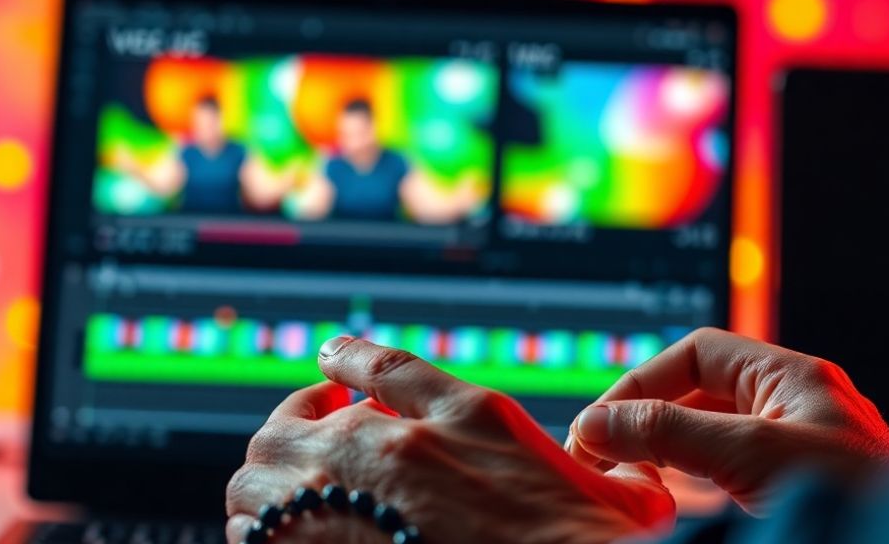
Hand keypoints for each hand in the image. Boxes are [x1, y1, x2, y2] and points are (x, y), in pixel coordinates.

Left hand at [226, 337, 675, 543]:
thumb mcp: (620, 505)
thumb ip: (614, 478)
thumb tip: (636, 478)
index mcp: (463, 419)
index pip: (385, 367)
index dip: (347, 362)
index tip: (327, 364)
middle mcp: (389, 449)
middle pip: (291, 422)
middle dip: (289, 438)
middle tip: (306, 453)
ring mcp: (341, 502)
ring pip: (256, 476)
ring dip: (263, 490)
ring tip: (281, 508)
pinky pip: (252, 534)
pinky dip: (257, 536)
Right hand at [567, 328, 888, 513]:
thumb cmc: (855, 499)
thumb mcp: (749, 453)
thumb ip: (669, 431)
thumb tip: (597, 422)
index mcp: (793, 375)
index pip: (697, 354)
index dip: (642, 382)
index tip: (601, 423)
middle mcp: (797, 406)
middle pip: (700, 394)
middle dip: (648, 419)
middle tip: (604, 454)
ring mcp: (800, 451)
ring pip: (712, 437)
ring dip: (666, 455)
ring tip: (629, 481)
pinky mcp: (799, 492)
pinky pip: (730, 474)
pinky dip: (694, 485)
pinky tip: (672, 504)